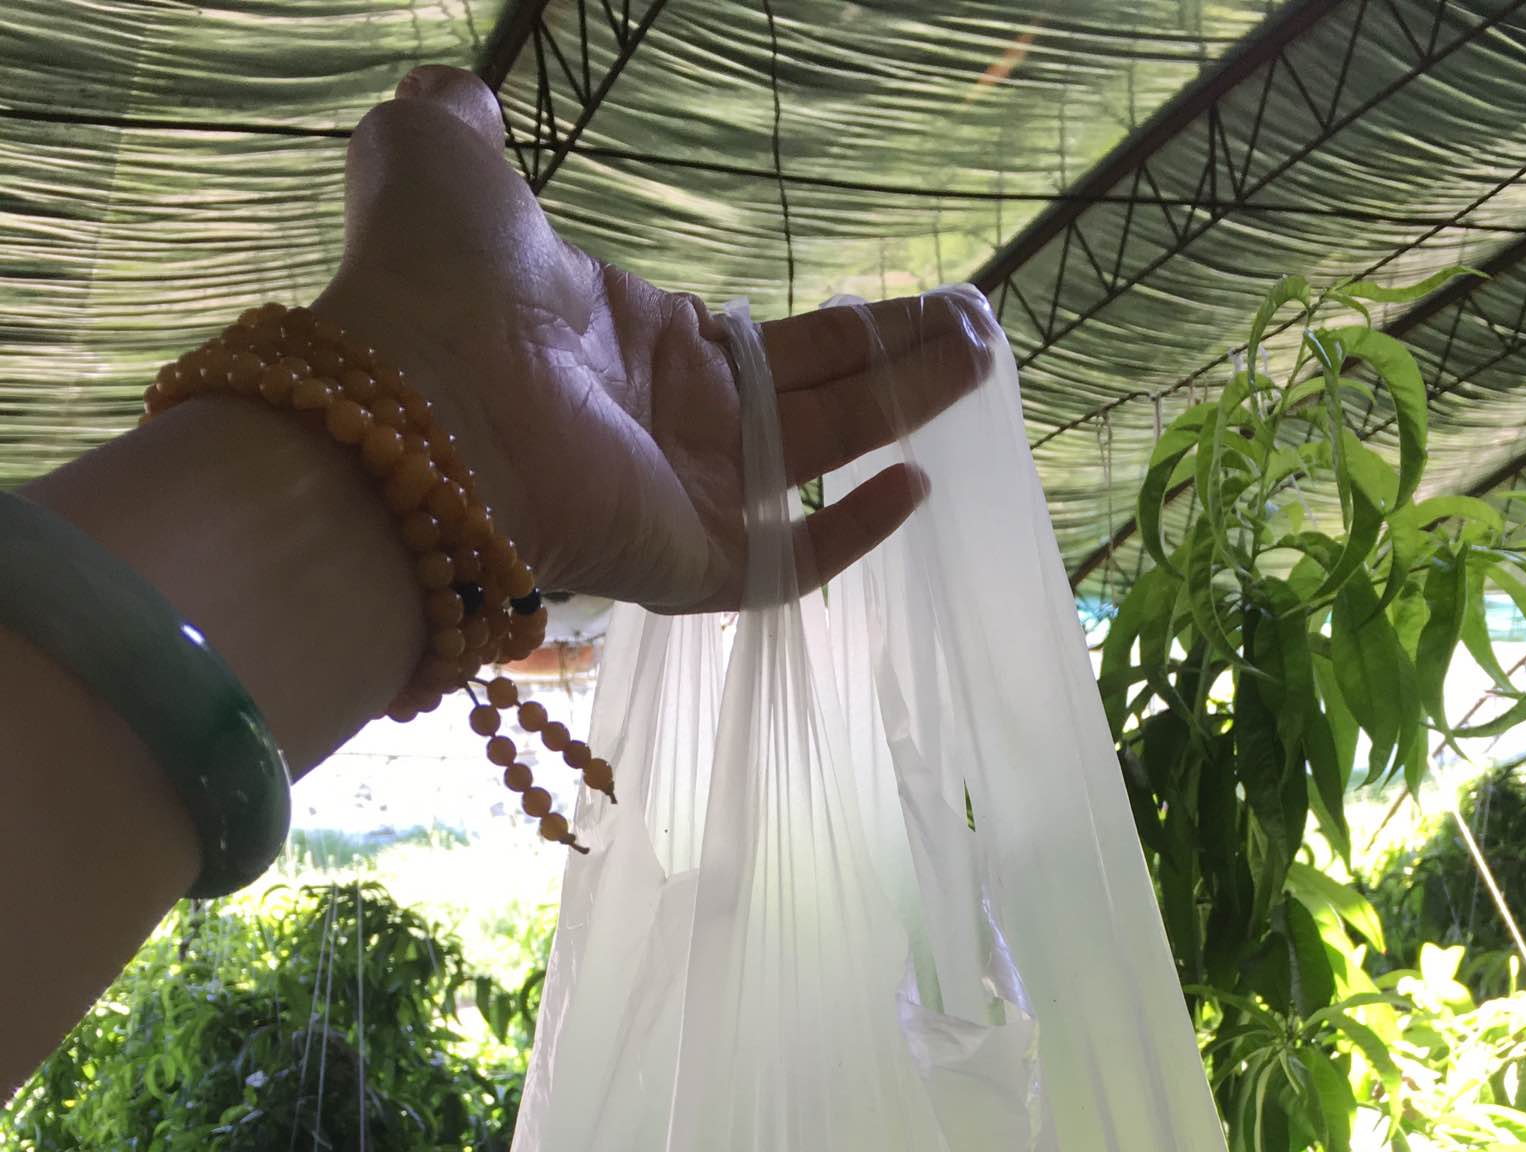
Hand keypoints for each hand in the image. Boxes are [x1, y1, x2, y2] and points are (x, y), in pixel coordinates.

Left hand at [317, 67, 988, 611]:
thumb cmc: (430, 281)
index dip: (839, 325)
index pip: (761, 342)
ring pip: (821, 454)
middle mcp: (673, 422)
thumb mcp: (440, 161)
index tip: (914, 297)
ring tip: (982, 360)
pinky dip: (851, 532)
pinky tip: (915, 486)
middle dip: (898, 357)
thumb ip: (462, 123)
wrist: (419, 397)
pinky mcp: (690, 559)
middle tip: (980, 329)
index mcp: (637, 340)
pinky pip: (787, 560)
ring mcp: (685, 495)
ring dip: (904, 405)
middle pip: (813, 391)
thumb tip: (460, 93)